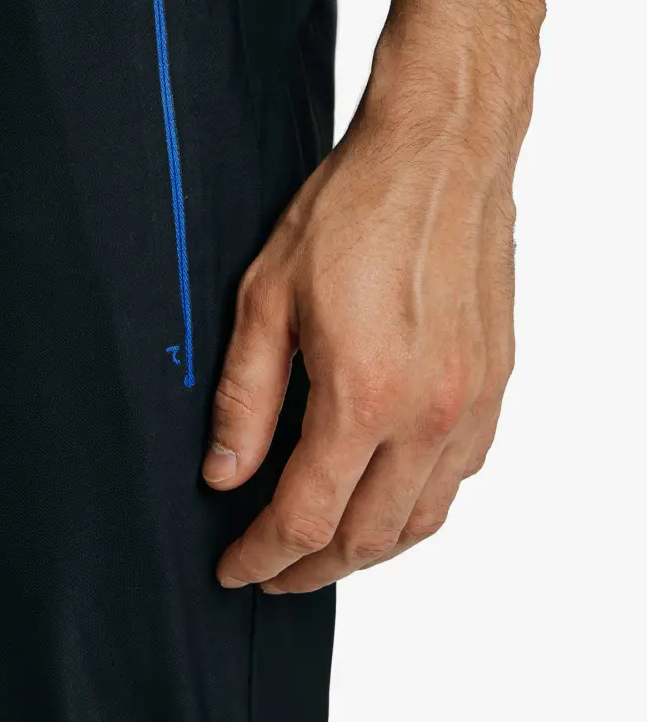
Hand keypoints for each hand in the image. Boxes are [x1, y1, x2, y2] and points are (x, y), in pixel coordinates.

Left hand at [204, 48, 518, 592]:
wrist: (439, 152)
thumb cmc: (354, 207)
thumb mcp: (265, 296)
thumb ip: (243, 398)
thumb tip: (225, 474)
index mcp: (363, 393)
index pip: (306, 516)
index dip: (263, 557)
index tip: (235, 569)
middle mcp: (429, 412)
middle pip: (368, 537)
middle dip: (310, 568)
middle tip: (271, 570)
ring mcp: (472, 401)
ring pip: (424, 519)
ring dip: (369, 547)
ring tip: (323, 545)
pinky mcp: (495, 382)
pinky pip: (460, 476)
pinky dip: (417, 505)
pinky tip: (385, 490)